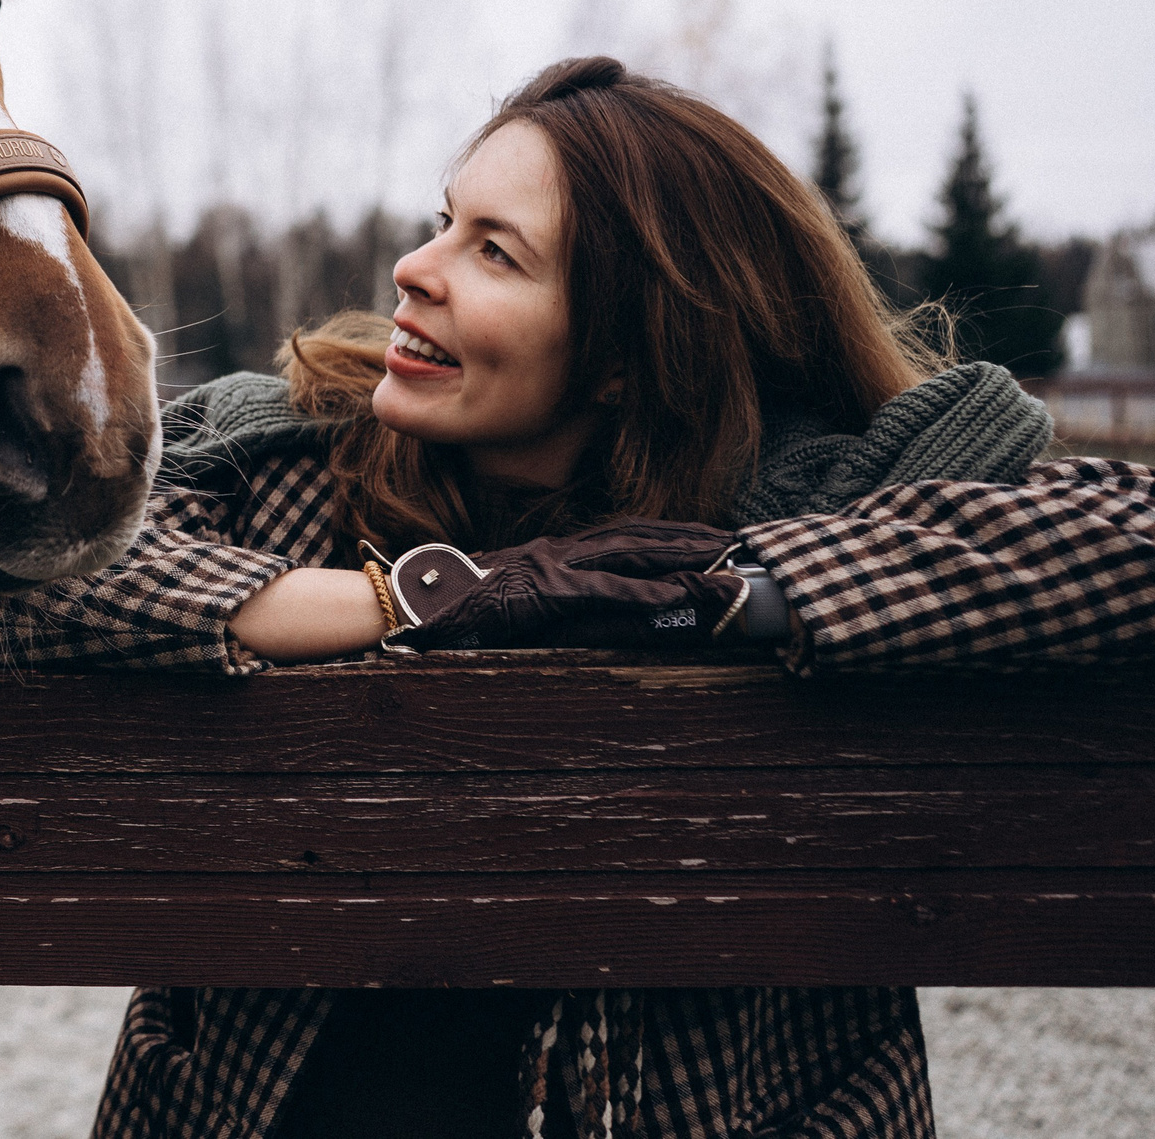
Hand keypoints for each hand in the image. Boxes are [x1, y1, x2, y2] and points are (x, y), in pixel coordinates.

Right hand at [379, 519, 747, 650]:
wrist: (415, 602)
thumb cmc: (461, 607)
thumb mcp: (523, 605)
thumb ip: (569, 609)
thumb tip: (619, 616)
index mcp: (557, 553)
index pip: (625, 538)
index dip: (671, 538)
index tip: (711, 540)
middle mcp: (561, 551)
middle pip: (639, 539)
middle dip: (690, 541)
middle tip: (738, 544)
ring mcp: (554, 567)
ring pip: (631, 559)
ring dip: (681, 563)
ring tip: (724, 568)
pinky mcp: (544, 590)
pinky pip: (603, 592)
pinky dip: (644, 594)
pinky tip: (676, 596)